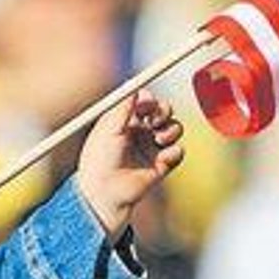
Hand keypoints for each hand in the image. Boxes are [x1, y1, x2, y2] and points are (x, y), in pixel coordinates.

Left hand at [75, 89, 183, 239]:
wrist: (106, 192)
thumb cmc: (100, 159)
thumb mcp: (110, 128)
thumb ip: (123, 107)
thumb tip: (136, 87)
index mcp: (125, 121)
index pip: (144, 102)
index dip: (150, 99)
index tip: (148, 101)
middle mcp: (140, 132)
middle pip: (163, 111)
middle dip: (164, 110)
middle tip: (157, 118)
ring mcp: (152, 148)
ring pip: (174, 128)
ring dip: (172, 129)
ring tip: (159, 139)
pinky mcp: (162, 164)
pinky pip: (178, 150)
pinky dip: (174, 151)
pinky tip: (162, 159)